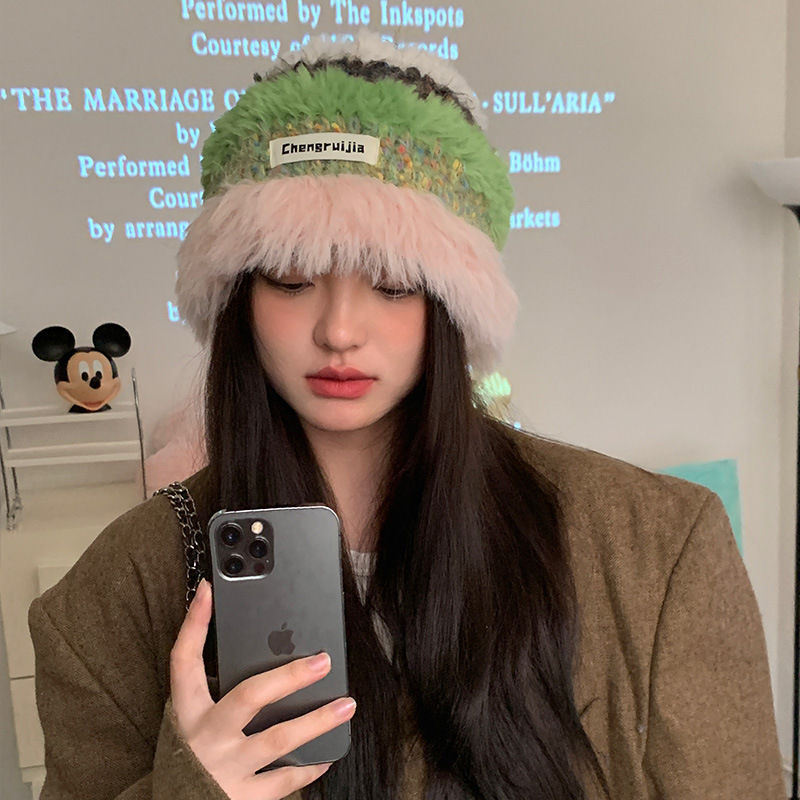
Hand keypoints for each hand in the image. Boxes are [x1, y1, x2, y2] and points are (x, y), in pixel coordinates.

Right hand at [170, 579, 355, 799]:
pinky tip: (328, 754)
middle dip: (289, 676)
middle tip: (323, 660)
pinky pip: (284, 781)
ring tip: (347, 704)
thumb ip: (211, 686)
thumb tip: (240, 637)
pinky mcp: (242, 799)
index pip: (184, 661)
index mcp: (188, 713)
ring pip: (278, 739)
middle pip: (249, 696)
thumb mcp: (190, 720)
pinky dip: (309, 767)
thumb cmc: (189, 758)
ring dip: (317, 720)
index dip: (194, 623)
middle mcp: (206, 738)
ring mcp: (225, 769)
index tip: (209, 589)